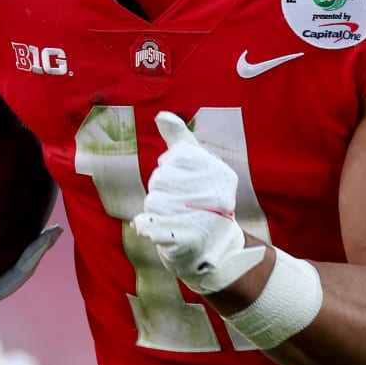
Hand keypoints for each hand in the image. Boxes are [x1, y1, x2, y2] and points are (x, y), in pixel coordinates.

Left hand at [131, 111, 265, 293]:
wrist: (212, 250)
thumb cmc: (201, 199)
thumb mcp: (197, 164)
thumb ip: (180, 139)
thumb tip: (162, 115)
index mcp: (220, 173)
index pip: (177, 156)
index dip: (171, 167)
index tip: (182, 179)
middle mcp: (216, 195)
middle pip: (162, 178)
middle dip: (162, 188)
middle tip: (178, 202)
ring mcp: (202, 220)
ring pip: (154, 201)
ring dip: (156, 209)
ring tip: (175, 217)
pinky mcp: (186, 243)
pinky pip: (158, 229)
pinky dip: (148, 227)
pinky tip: (145, 226)